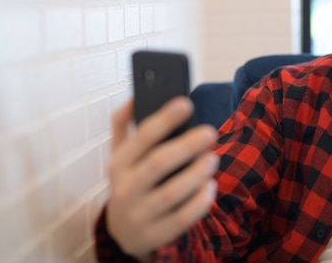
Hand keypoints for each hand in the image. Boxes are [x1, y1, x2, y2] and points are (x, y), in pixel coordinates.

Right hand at [105, 97, 218, 261]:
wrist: (122, 230)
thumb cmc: (130, 181)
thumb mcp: (121, 154)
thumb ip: (124, 125)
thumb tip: (134, 97)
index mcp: (118, 164)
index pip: (141, 137)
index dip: (164, 119)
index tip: (186, 103)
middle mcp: (125, 189)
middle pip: (158, 163)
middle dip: (186, 146)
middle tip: (210, 133)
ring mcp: (139, 215)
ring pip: (172, 193)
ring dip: (196, 173)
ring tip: (213, 159)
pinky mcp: (155, 235)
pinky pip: (182, 219)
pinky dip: (199, 202)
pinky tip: (210, 186)